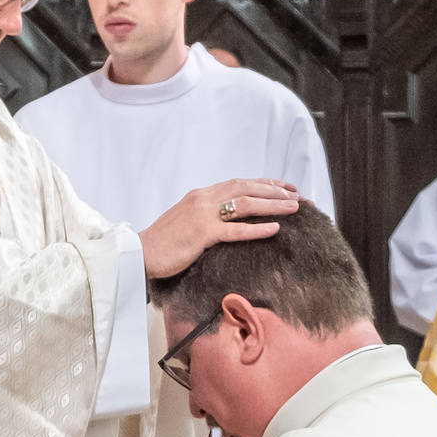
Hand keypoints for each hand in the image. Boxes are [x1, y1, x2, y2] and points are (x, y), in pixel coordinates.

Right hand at [140, 179, 298, 278]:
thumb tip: (226, 219)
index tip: (284, 187)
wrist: (139, 253)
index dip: (263, 184)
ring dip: (272, 205)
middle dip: (274, 191)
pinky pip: (234, 229)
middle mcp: (203, 198)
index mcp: (200, 195)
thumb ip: (206, 215)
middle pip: (246, 188)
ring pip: (245, 204)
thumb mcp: (186, 221)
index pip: (238, 183)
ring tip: (294, 208)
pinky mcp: (202, 233)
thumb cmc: (163, 243)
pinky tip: (275, 229)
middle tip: (297, 195)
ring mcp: (202, 214)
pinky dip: (256, 229)